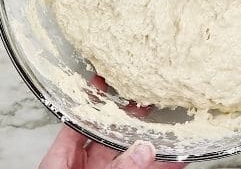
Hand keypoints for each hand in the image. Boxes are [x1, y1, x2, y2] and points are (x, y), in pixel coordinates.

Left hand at [39, 75, 186, 168]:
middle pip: (110, 137)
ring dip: (153, 144)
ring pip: (133, 156)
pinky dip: (164, 167)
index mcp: (61, 159)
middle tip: (148, 100)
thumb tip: (142, 149)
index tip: (106, 80)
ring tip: (172, 126)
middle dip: (131, 119)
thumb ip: (116, 167)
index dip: (91, 100)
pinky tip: (179, 158)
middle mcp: (85, 166)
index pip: (77, 121)